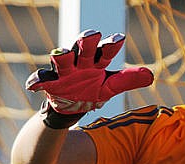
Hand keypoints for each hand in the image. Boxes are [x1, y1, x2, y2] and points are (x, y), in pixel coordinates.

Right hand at [26, 30, 153, 127]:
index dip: (110, 45)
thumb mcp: (110, 86)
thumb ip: (127, 80)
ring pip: (61, 59)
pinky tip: (33, 85)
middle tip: (91, 35)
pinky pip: (42, 79)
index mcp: (95, 61)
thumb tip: (151, 76)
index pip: (105, 51)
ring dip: (60, 55)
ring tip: (59, 53)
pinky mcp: (49, 82)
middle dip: (86, 41)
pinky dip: (37, 81)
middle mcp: (79, 61)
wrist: (71, 107)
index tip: (118, 39)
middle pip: (83, 48)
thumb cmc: (91, 90)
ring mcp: (63, 71)